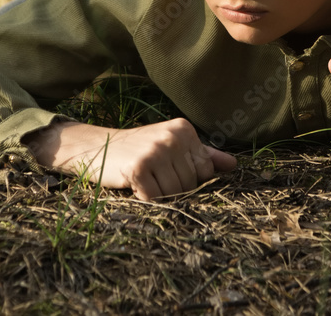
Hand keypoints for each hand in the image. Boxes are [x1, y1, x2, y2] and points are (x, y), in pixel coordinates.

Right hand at [26, 118, 237, 199]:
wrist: (96, 147)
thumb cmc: (138, 150)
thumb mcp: (171, 146)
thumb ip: (203, 155)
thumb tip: (233, 165)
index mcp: (184, 129)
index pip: (205, 171)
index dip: (189, 180)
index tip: (169, 173)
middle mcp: (172, 137)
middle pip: (191, 184)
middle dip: (174, 189)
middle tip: (154, 178)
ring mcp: (155, 151)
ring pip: (175, 193)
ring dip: (161, 196)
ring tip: (146, 182)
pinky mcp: (138, 168)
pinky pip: (155, 198)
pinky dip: (146, 200)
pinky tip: (136, 188)